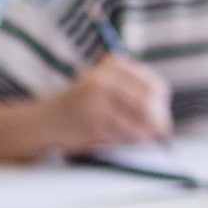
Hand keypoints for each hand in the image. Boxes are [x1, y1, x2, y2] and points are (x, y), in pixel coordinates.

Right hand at [47, 55, 171, 151]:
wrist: (43, 121)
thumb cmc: (81, 106)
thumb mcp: (105, 88)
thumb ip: (132, 94)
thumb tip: (164, 122)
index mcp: (111, 67)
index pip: (154, 85)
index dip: (161, 104)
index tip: (162, 116)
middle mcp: (103, 79)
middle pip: (148, 102)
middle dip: (157, 120)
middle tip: (159, 133)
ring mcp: (94, 100)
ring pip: (136, 119)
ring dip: (143, 133)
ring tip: (142, 138)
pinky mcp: (89, 121)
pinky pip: (120, 133)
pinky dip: (127, 140)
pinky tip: (123, 141)